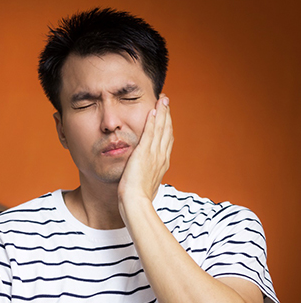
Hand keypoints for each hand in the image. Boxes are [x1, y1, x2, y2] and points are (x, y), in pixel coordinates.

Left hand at [118, 95, 173, 209]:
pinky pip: (150, 133)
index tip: (166, 117)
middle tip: (166, 101)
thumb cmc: (138, 199)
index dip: (167, 127)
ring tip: (162, 99)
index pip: (167, 141)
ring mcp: (154, 154)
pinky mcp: (144, 153)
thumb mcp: (146, 186)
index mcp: (161, 164)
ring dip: (162, 112)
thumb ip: (146, 178)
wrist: (136, 203)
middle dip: (167, 115)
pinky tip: (153, 110)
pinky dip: (153, 120)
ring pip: (161, 128)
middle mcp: (161, 157)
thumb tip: (145, 179)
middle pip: (167, 131)